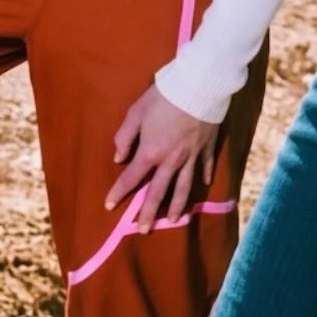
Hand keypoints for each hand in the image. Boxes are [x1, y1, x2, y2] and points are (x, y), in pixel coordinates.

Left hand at [106, 82, 219, 228]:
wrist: (198, 86)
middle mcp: (171, 161)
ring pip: (184, 188)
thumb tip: (118, 157)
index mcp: (151, 152)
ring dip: (177, 206)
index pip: (131, 178)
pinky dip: (203, 178)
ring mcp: (191, 157)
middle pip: (158, 192)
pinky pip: (205, 168)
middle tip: (144, 230)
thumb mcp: (135, 113)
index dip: (118, 192)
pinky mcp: (207, 149)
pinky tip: (202, 186)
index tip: (109, 205)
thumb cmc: (163, 97)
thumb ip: (124, 137)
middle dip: (149, 212)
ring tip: (174, 220)